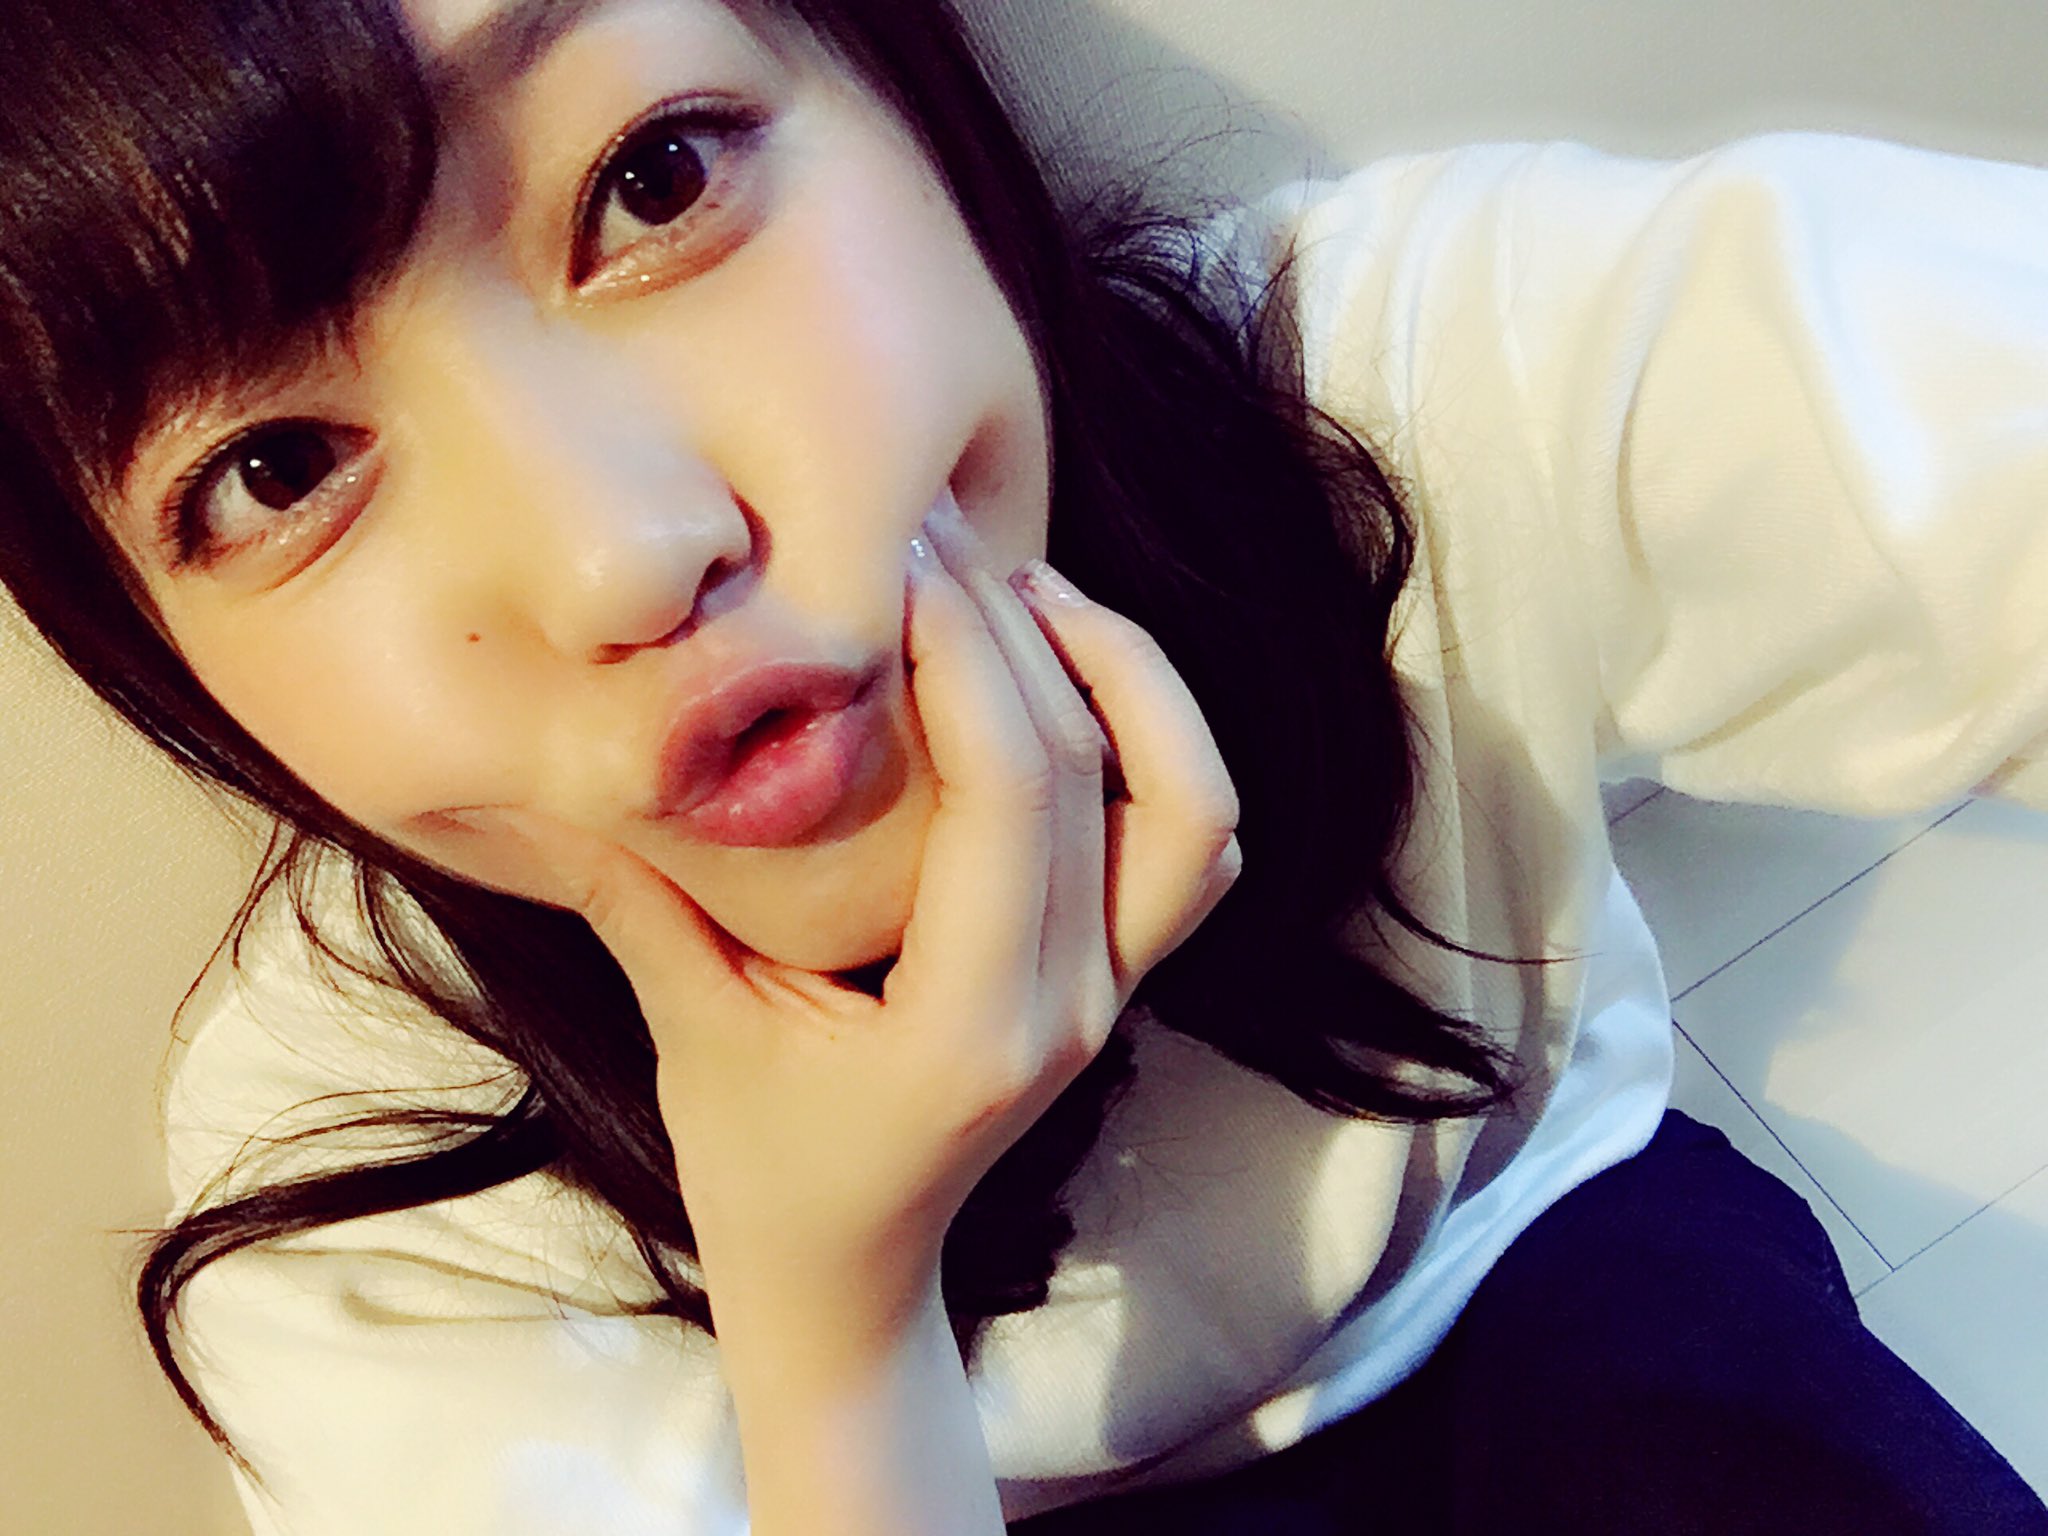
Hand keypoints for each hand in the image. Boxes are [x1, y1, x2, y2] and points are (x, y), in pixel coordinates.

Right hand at [489, 499, 1240, 1323]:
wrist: (853, 1277)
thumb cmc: (758, 1170)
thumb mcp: (690, 1031)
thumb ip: (636, 895)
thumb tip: (533, 764)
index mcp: (969, 1030)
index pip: (1013, 799)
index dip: (967, 654)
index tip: (897, 557)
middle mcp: (1073, 1009)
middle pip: (1102, 776)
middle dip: (1026, 629)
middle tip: (939, 534)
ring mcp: (1112, 997)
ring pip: (1194, 810)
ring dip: (1132, 680)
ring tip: (1032, 586)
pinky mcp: (1118, 978)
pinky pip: (1185, 845)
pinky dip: (1155, 745)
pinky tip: (1066, 677)